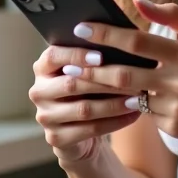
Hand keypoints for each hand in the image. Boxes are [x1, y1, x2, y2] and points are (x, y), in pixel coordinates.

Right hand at [29, 45, 141, 170]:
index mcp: (42, 68)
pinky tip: (134, 114)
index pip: (53, 56)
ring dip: (114, 103)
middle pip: (71, 84)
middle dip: (106, 81)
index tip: (102, 56)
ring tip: (138, 97)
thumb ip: (95, 57)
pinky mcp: (56, 138)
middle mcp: (38, 91)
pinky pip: (90, 129)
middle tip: (134, 77)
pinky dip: (115, 122)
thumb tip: (123, 40)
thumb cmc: (88, 91)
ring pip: (83, 109)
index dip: (76, 55)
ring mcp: (45, 117)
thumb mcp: (87, 72)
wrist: (80, 130)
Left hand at [69, 0, 177, 147]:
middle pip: (122, 74)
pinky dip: (136, 106)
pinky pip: (147, 115)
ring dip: (106, 90)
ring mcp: (176, 107)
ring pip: (130, 97)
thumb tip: (139, 1)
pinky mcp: (175, 128)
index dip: (106, 35)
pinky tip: (125, 100)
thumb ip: (174, 17)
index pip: (136, 41)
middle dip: (92, 68)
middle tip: (70, 63)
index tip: (82, 29)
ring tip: (84, 81)